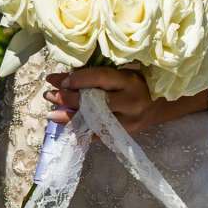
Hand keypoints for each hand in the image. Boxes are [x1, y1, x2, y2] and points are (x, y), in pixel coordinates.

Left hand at [45, 63, 172, 133]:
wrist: (159, 105)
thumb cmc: (137, 83)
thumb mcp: (122, 73)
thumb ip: (97, 75)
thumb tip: (63, 78)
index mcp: (130, 81)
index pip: (100, 78)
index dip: (78, 79)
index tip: (59, 80)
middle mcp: (130, 102)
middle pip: (95, 101)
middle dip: (68, 98)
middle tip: (49, 95)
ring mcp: (128, 121)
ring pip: (94, 121)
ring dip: (69, 117)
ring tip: (51, 115)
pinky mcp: (124, 135)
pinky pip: (98, 135)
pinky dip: (81, 130)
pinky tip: (66, 127)